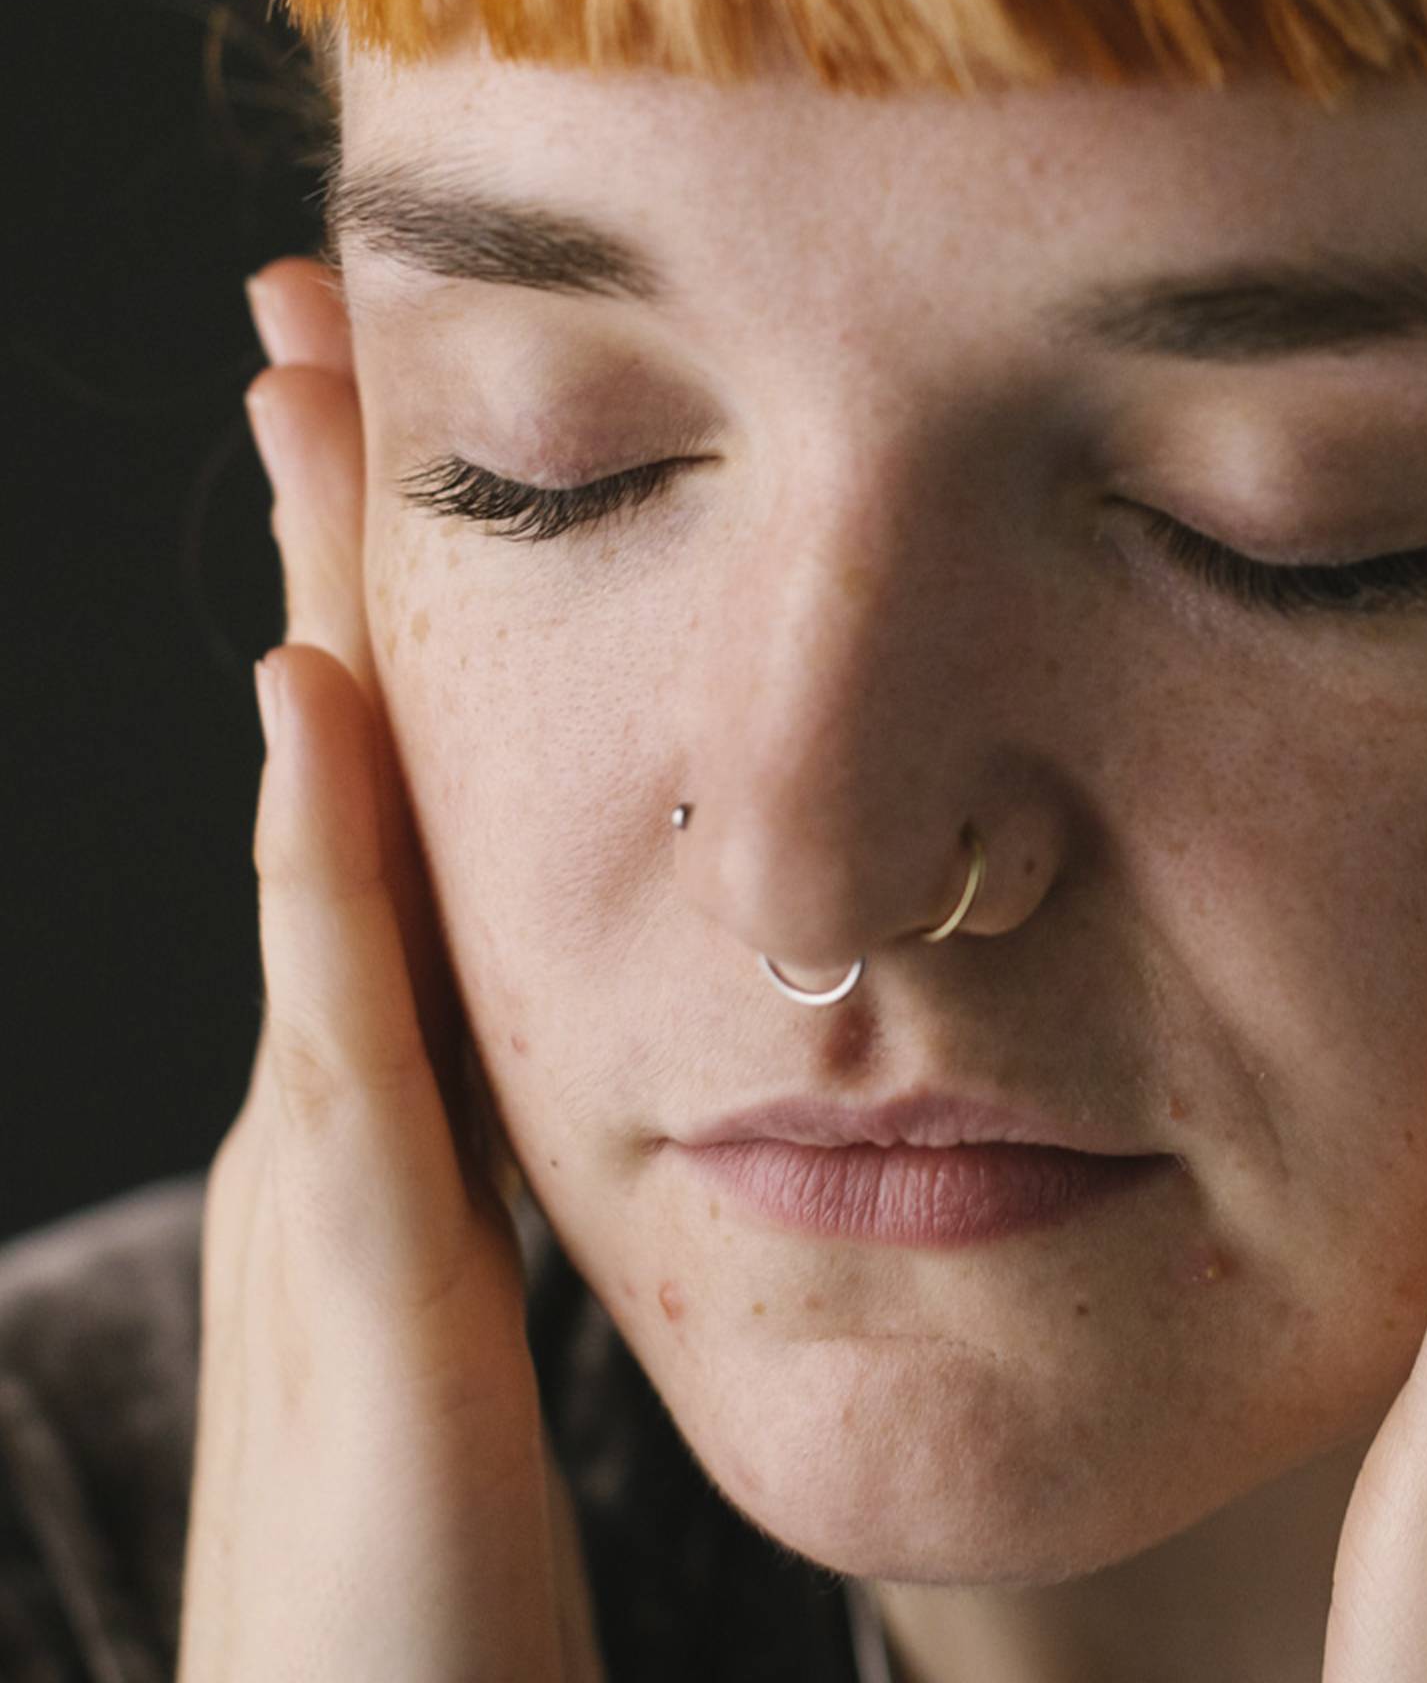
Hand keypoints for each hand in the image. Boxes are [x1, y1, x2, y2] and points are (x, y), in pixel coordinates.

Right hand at [175, 260, 604, 1682]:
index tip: (404, 431)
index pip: (397, 807)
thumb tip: (669, 1079)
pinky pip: (338, 1038)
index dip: (394, 622)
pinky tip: (321, 711)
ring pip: (320, 846)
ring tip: (299, 413)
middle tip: (308, 331)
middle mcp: (338, 1099)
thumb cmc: (441, 1610)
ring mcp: (330, 1177)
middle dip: (328, 548)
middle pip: (342, 767)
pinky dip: (318, 870)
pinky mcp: (368, 1286)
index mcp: (397, 1106)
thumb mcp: (494, 1340)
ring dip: (315, 628)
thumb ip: (553, 1203)